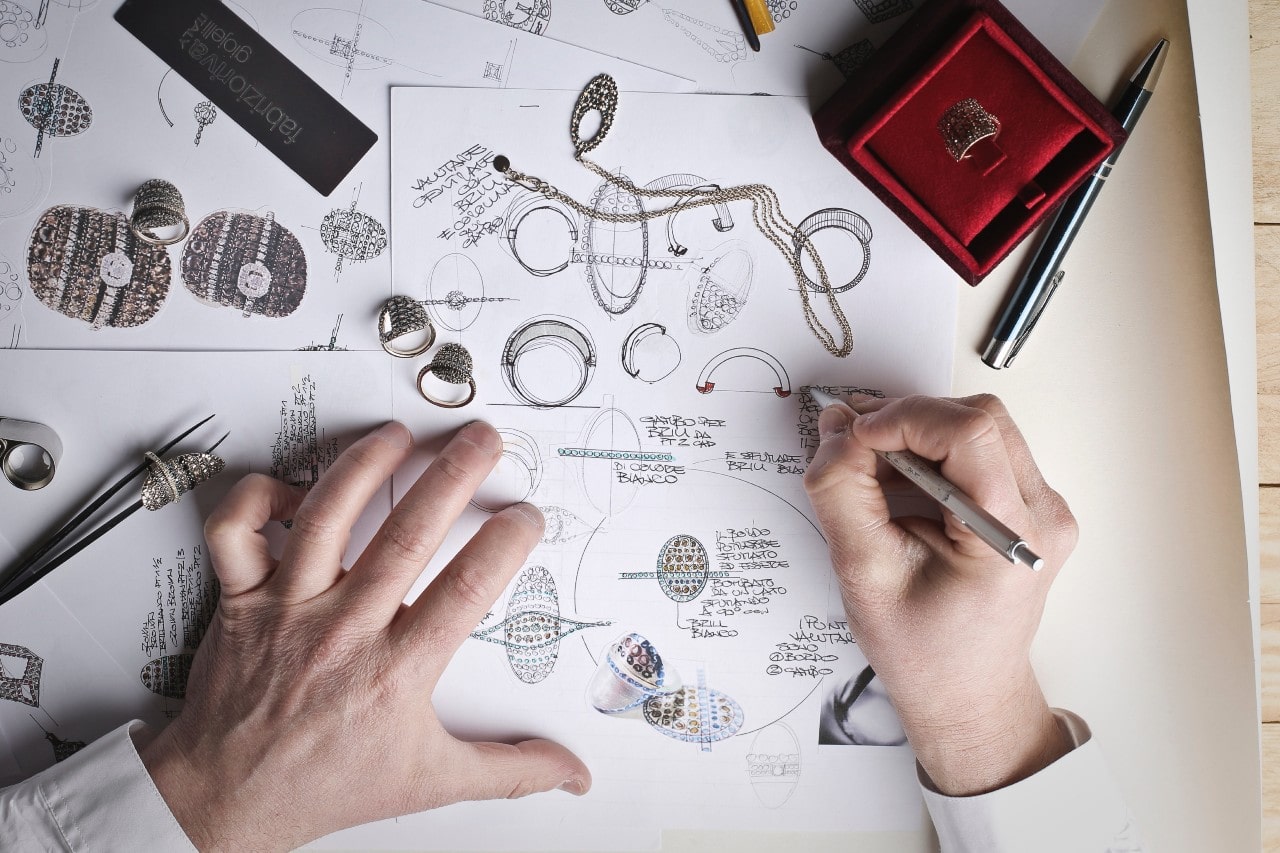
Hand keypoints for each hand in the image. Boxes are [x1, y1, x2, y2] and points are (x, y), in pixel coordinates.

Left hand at [136, 421, 589, 850]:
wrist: (231, 798)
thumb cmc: (328, 782)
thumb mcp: (431, 780)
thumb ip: (509, 770)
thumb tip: (570, 771)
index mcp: (396, 670)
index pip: (467, 589)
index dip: (504, 543)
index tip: (526, 516)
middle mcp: (344, 630)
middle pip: (407, 535)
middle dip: (453, 475)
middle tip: (482, 440)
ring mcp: (289, 608)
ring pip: (325, 517)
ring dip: (365, 466)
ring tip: (399, 436)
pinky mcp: (241, 600)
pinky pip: (236, 531)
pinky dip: (256, 497)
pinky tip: (296, 487)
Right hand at [803, 394, 1076, 795]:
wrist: (967, 694)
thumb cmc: (926, 653)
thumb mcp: (865, 573)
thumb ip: (843, 495)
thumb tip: (836, 432)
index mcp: (1012, 540)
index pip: (970, 434)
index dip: (905, 418)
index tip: (857, 434)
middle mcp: (1043, 517)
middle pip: (979, 419)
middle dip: (908, 419)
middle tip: (855, 442)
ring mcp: (1043, 510)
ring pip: (980, 427)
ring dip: (919, 432)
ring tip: (874, 465)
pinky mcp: (1028, 507)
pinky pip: (982, 451)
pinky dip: (933, 451)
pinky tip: (901, 480)